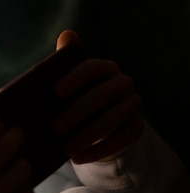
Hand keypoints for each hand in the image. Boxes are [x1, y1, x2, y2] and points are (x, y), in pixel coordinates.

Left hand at [54, 30, 143, 162]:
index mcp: (104, 68)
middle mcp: (123, 83)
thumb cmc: (73, 101)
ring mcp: (133, 105)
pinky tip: (78, 158)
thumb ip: (63, 63)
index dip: (74, 79)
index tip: (55, 93)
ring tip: (65, 149)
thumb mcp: (65, 85)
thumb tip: (67, 34)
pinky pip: (121, 140)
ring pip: (112, 119)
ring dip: (87, 136)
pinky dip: (98, 150)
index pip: (91, 68)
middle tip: (55, 128)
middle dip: (77, 112)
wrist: (95, 127)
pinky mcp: (137, 128)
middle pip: (101, 96)